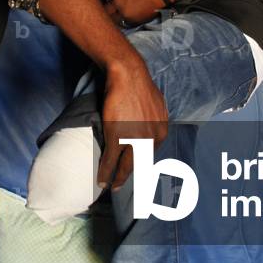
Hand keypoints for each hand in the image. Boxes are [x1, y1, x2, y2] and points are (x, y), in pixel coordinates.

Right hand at [98, 58, 168, 190]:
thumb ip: (156, 120)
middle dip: (132, 177)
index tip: (137, 170)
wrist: (128, 75)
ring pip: (125, 166)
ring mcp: (134, 140)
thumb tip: (153, 125)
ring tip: (112, 187)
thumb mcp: (156, 106)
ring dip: (117, 179)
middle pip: (140, 164)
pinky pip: (110, 160)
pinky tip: (101, 180)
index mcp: (161, 133)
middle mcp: (150, 140)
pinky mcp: (117, 137)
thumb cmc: (140, 86)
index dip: (142, 163)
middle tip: (125, 186)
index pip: (151, 154)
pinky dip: (105, 172)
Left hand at [103, 0, 166, 26]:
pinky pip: (129, 23)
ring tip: (120, 12)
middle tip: (111, 9)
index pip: (105, 9)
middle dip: (109, 14)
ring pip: (119, 22)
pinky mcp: (140, 21)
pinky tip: (129, 14)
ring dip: (117, 18)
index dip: (104, 6)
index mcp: (118, 2)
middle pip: (110, 19)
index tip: (105, 4)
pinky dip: (127, 20)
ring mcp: (132, 19)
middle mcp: (124, 13)